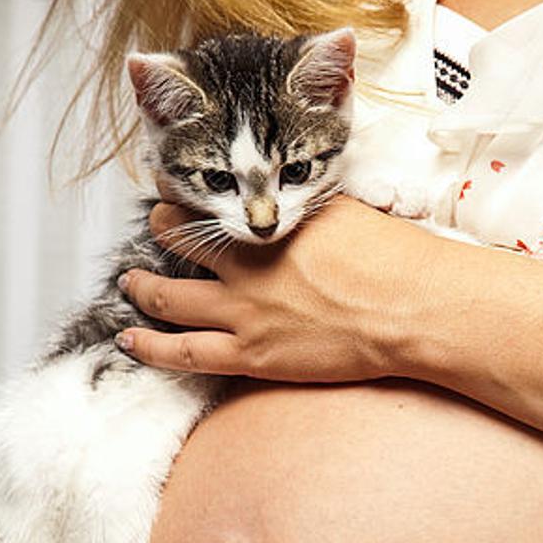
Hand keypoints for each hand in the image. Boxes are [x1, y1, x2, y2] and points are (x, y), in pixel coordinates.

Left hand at [115, 197, 444, 381]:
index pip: (211, 201)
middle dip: (163, 229)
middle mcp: (247, 264)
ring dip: (144, 287)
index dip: (186, 193)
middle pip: (182, 240)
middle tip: (156, 224)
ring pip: (169, 298)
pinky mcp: (253, 356)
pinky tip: (131, 340)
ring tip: (131, 283)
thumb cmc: (393, 258)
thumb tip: (293, 199)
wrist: (410, 308)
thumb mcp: (345, 211)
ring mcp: (244, 313)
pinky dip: (152, 346)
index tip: (175, 186)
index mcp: (268, 223)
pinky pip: (186, 353)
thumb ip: (306, 207)